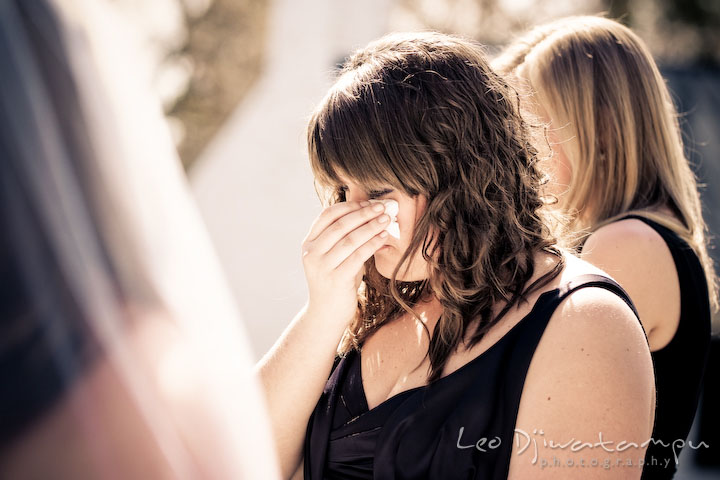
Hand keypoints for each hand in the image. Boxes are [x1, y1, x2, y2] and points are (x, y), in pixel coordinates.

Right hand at [301, 201, 390, 325]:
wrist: (326, 315)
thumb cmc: (335, 282)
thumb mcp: (334, 257)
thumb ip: (344, 238)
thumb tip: (370, 214)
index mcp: (309, 243)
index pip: (327, 215)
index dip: (349, 206)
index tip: (368, 202)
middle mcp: (311, 253)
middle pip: (340, 225)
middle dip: (364, 213)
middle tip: (383, 206)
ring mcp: (322, 266)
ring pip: (350, 239)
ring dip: (371, 226)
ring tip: (387, 219)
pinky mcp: (335, 279)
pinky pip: (358, 255)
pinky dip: (372, 243)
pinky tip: (384, 236)